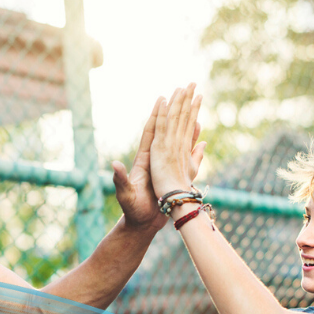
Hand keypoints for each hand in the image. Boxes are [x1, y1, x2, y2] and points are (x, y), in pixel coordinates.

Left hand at [112, 86, 205, 231]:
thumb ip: (120, 179)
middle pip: (165, 127)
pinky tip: (199, 130)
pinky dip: (192, 139)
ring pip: (177, 136)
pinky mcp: (171, 170)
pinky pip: (185, 151)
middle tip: (181, 90)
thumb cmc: (133, 210)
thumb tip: (114, 165)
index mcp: (144, 159)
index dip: (156, 115)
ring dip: (184, 120)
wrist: (142, 223)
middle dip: (173, 109)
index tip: (162, 99)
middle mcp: (154, 157)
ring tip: (193, 103)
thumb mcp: (125, 194)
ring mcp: (163, 162)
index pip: (151, 132)